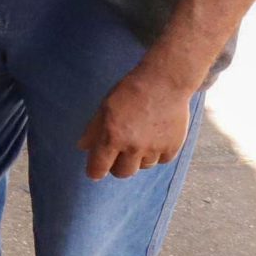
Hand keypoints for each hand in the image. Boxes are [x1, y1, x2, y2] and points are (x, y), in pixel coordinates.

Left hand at [80, 63, 195, 179]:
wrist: (164, 83)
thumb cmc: (130, 92)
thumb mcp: (104, 107)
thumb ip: (93, 130)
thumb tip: (82, 147)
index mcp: (112, 137)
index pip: (99, 168)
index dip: (95, 172)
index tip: (95, 172)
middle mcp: (133, 147)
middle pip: (123, 173)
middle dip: (117, 166)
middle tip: (118, 154)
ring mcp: (154, 149)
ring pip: (143, 166)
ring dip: (138, 158)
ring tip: (140, 138)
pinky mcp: (173, 148)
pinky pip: (161, 160)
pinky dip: (157, 154)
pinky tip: (155, 138)